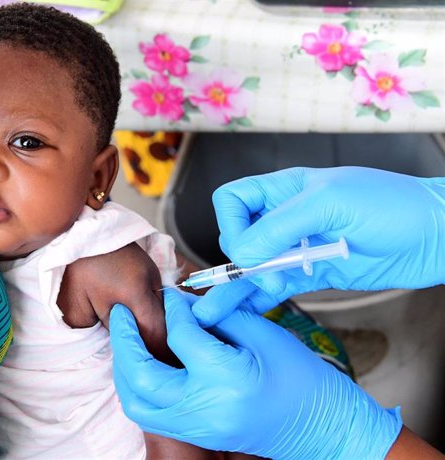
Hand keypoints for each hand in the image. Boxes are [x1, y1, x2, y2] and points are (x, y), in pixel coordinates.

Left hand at [110, 287, 401, 458]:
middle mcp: (206, 408)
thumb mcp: (263, 334)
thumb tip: (179, 303)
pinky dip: (137, 388)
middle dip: (124, 341)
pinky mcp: (198, 435)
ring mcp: (200, 427)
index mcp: (227, 378)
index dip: (171, 309)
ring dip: (124, 368)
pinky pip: (151, 415)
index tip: (168, 294)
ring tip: (126, 339)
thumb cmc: (302, 378)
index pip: (181, 335)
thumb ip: (217, 315)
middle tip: (121, 314)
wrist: (324, 427)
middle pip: (142, 376)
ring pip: (137, 403)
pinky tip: (143, 365)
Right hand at [212, 166, 444, 298]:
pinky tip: (249, 310)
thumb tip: (241, 254)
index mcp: (285, 189)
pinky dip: (261, 298)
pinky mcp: (314, 273)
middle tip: (267, 271)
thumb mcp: (328, 204)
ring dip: (241, 285)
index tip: (247, 246)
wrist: (436, 236)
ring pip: (253, 265)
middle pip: (239, 235)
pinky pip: (277, 286)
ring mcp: (299, 246)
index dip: (230, 222)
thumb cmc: (392, 205)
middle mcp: (287, 217)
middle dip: (243, 258)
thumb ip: (278, 226)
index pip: (233, 200)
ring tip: (231, 305)